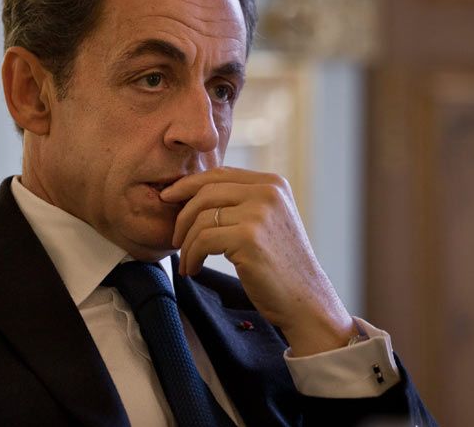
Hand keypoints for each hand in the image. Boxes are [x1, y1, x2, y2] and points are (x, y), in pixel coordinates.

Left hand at [161, 167, 355, 356]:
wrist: (305, 300)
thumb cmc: (281, 265)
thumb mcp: (267, 221)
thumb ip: (241, 201)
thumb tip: (192, 192)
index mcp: (273, 183)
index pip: (220, 174)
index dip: (188, 185)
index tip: (168, 198)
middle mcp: (268, 192)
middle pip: (206, 191)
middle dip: (182, 214)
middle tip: (174, 238)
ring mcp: (259, 213)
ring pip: (201, 218)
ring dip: (187, 243)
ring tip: (187, 261)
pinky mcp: (248, 237)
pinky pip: (203, 240)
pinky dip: (192, 256)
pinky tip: (194, 270)